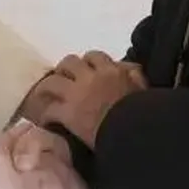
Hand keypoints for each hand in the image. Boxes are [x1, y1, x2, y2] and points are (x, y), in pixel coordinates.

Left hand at [33, 51, 147, 147]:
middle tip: (63, 80)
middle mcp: (91, 77)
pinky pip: (50, 109)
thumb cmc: (143, 113)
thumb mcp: (143, 88)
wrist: (134, 133)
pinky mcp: (68, 113)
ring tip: (45, 96)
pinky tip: (46, 120)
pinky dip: (46, 114)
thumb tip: (128, 67)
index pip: (94, 56)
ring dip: (47, 88)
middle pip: (69, 62)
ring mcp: (76, 94)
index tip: (86, 70)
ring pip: (52, 81)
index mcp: (111, 71)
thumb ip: (135, 75)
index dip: (87, 63)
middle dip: (64, 70)